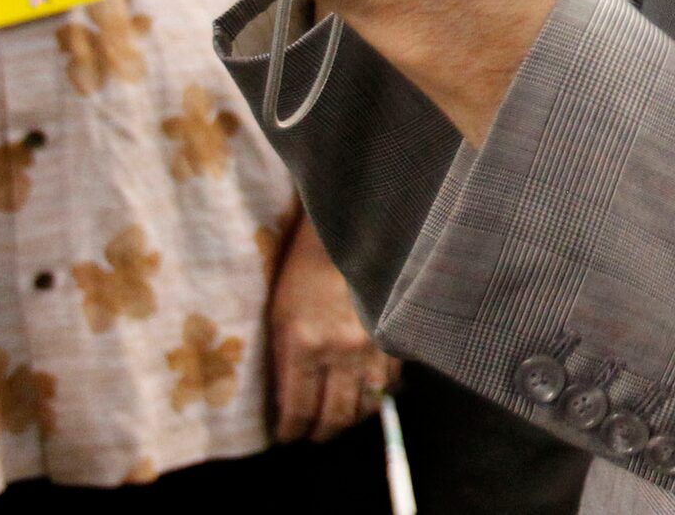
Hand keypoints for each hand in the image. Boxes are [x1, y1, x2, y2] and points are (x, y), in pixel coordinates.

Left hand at [269, 217, 396, 443]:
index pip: (298, 411)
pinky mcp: (395, 338)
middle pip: (335, 417)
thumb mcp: (280, 319)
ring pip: (366, 406)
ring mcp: (373, 346)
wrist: (349, 239)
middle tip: (312, 434)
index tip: (286, 436)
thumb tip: (287, 405)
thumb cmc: (302, 275)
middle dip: (320, 433)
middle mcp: (340, 352)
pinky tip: (365, 393)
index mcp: (304, 346)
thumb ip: (283, 364)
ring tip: (339, 418)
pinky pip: (390, 383)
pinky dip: (377, 395)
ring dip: (350, 420)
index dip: (291, 432)